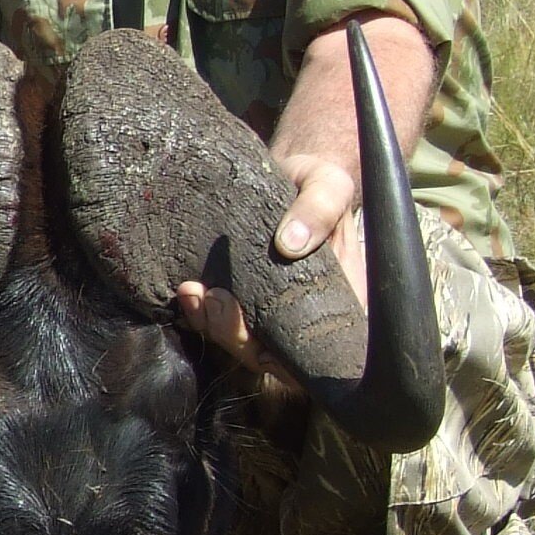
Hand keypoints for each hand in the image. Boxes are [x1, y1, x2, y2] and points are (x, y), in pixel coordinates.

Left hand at [173, 153, 363, 372]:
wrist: (284, 174)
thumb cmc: (315, 183)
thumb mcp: (328, 183)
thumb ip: (321, 207)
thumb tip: (291, 244)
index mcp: (345, 302)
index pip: (327, 355)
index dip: (295, 360)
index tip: (265, 332)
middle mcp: (309, 318)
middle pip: (276, 358)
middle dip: (241, 338)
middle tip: (217, 300)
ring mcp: (273, 314)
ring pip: (243, 346)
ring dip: (215, 326)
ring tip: (195, 292)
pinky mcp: (243, 303)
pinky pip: (220, 326)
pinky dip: (201, 316)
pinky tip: (189, 291)